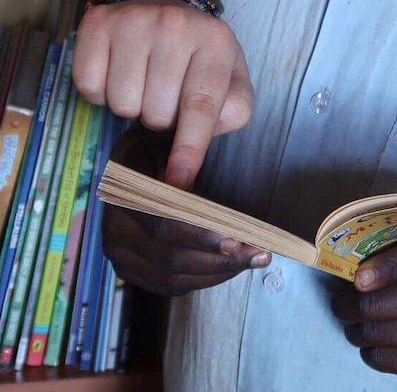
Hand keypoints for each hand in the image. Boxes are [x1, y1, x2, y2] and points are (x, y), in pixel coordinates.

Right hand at [74, 0, 253, 188]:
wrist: (164, 7)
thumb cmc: (198, 54)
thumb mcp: (230, 79)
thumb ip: (230, 113)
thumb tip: (195, 150)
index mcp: (216, 41)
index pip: (201, 106)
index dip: (189, 149)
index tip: (178, 182)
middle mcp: (175, 25)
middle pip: (156, 113)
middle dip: (160, 116)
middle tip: (166, 90)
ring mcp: (134, 20)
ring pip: (122, 103)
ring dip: (130, 104)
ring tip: (144, 78)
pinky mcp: (98, 22)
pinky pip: (89, 86)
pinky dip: (100, 91)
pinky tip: (117, 69)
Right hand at [102, 125, 270, 295]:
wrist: (136, 156)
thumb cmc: (162, 141)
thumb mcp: (172, 135)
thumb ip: (185, 155)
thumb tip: (192, 181)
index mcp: (122, 194)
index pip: (162, 225)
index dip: (199, 235)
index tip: (235, 239)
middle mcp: (114, 230)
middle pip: (169, 258)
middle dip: (218, 259)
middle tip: (258, 253)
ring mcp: (120, 254)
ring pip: (172, 278)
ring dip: (216, 273)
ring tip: (254, 260)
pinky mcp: (133, 270)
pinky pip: (169, 285)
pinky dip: (203, 279)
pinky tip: (232, 267)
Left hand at [331, 239, 396, 389]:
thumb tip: (347, 266)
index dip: (377, 270)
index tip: (357, 279)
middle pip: (377, 303)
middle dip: (348, 306)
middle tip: (342, 305)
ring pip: (375, 333)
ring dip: (355, 331)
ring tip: (356, 326)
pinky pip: (383, 359)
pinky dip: (370, 352)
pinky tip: (375, 345)